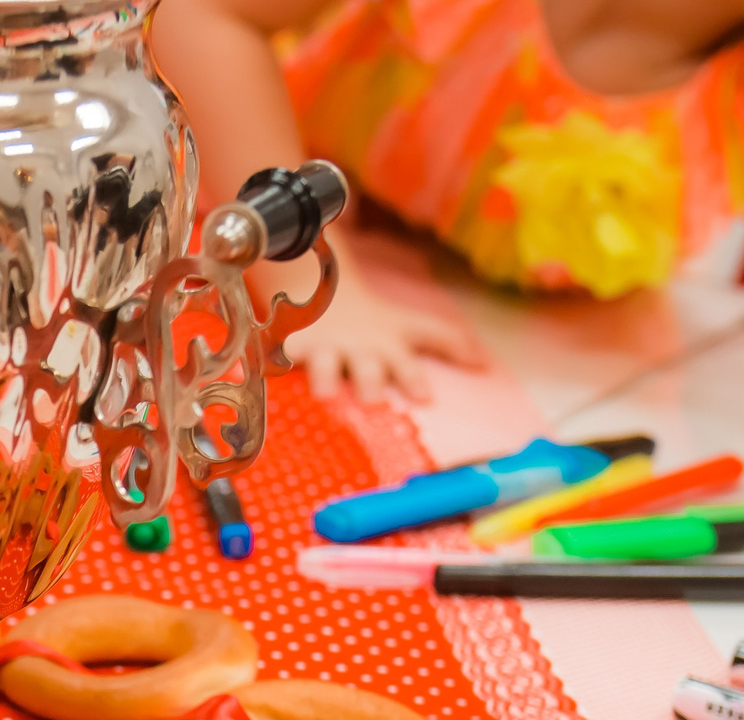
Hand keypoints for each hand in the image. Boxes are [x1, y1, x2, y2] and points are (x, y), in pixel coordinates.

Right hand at [284, 273, 484, 404]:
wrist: (324, 294)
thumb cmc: (374, 322)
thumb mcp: (409, 326)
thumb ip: (447, 343)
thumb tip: (485, 365)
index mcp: (389, 344)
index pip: (409, 360)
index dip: (415, 378)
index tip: (424, 398)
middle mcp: (361, 349)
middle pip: (368, 368)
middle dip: (370, 381)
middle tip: (373, 400)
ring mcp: (328, 350)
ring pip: (326, 366)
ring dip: (327, 378)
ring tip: (326, 393)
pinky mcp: (297, 350)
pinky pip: (282, 359)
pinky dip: (273, 365)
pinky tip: (258, 373)